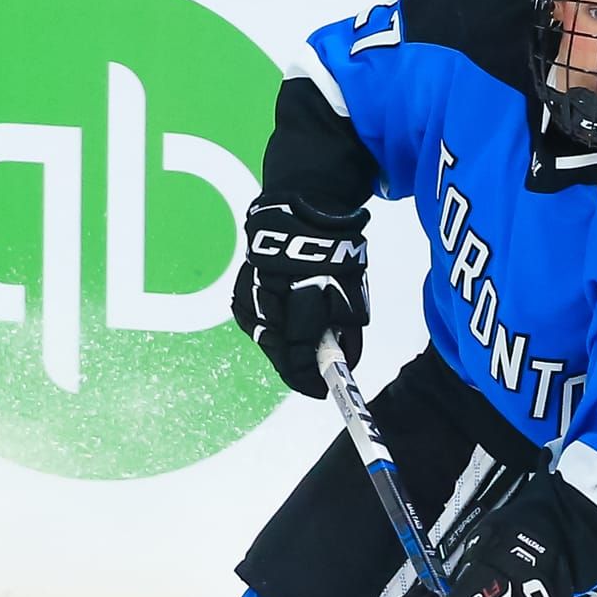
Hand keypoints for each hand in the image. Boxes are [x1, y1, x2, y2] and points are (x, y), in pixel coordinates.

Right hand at [231, 197, 369, 398]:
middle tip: (310, 379)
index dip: (310, 377)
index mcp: (307, 292)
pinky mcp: (242, 280)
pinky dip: (264, 326)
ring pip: (260, 332)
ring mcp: (254, 284)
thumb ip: (348, 329)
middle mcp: (275, 290)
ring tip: (296, 355)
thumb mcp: (353, 290)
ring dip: (279, 347)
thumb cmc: (336, 250)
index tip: (322, 390)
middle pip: (277, 345)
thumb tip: (345, 363)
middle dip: (294, 367)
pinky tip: (276, 329)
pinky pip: (249, 315)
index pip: (302, 350)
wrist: (305, 206)